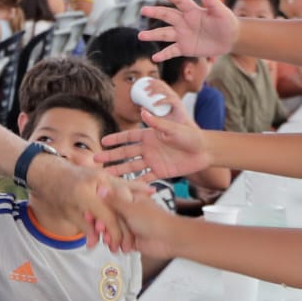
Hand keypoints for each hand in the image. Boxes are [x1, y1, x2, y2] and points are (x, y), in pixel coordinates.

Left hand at [27, 154, 136, 251]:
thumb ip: (85, 228)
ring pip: (126, 193)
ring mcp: (104, 175)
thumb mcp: (69, 214)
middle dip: (123, 229)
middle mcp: (98, 181)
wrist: (52, 174)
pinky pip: (125, 182)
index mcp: (86, 192)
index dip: (113, 234)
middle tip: (124, 245)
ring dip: (132, 211)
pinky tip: (151, 191)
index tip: (116, 246)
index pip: (107, 217)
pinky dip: (137, 187)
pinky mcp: (108, 174)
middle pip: (119, 208)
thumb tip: (95, 244)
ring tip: (139, 227)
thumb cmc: (57, 194)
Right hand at [97, 107, 211, 180]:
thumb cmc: (191, 136)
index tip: (103, 142)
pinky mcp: (161, 172)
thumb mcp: (174, 128)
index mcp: (150, 135)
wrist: (205, 150)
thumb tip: (143, 113)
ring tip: (106, 174)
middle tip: (96, 160)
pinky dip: (137, 182)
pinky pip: (146, 178)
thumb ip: (158, 124)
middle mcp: (149, 148)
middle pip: (126, 152)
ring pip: (132, 166)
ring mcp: (153, 160)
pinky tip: (125, 187)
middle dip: (111, 156)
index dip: (115, 139)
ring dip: (119, 170)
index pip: (128, 137)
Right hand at [97, 181, 178, 258]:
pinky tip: (110, 246)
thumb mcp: (130, 207)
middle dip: (103, 224)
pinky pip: (118, 241)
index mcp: (130, 198)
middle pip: (109, 216)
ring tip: (104, 240)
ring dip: (109, 236)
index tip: (89, 213)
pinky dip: (115, 244)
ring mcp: (130, 225)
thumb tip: (100, 188)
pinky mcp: (131, 239)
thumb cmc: (153, 219)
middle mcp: (129, 210)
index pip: (109, 200)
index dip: (99, 207)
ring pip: (112, 229)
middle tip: (96, 229)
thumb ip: (114, 200)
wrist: (168, 239)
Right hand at [140, 0, 239, 62]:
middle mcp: (184, 21)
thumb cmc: (226, 22)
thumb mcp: (221, 12)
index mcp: (192, 11)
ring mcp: (183, 35)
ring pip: (165, 34)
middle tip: (143, 10)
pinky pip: (171, 51)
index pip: (180, 1)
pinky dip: (163, 55)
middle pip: (167, 15)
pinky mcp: (184, 48)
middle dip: (155, 13)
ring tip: (141, 36)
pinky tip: (154, 58)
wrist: (229, 39)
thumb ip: (212, 2)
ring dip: (153, 35)